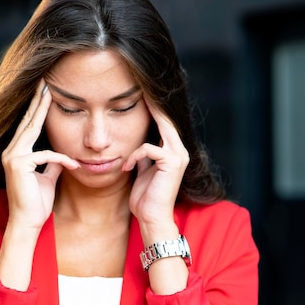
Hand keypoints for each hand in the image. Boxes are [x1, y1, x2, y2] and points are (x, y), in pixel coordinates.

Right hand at [1, 79, 79, 230]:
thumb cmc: (37, 203)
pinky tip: (73, 164)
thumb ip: (52, 164)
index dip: (37, 109)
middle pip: (27, 122)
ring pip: (31, 130)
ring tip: (50, 95)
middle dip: (37, 101)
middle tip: (44, 82)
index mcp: (17, 153)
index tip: (45, 93)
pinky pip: (45, 155)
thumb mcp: (48, 178)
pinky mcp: (19, 165)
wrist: (27, 223)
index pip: (29, 127)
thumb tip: (62, 155)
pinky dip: (61, 159)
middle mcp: (12, 152)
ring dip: (42, 113)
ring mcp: (13, 157)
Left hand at [123, 102, 188, 234]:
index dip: (154, 109)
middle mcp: (179, 151)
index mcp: (172, 152)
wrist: (151, 217)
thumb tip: (136, 144)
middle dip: (153, 104)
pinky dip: (134, 156)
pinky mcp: (171, 162)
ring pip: (161, 129)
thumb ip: (143, 156)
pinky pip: (148, 148)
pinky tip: (126, 167)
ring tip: (127, 138)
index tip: (142, 94)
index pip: (164, 124)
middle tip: (141, 88)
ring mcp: (178, 156)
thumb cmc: (144, 198)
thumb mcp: (142, 171)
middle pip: (167, 119)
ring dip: (140, 134)